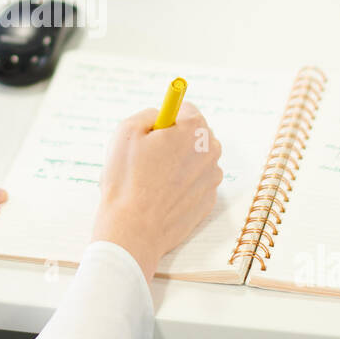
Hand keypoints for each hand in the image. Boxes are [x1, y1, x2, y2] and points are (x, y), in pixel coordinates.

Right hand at [90, 103, 222, 278]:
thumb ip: (149, 114)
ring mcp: (212, 178)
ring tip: (151, 179)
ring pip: (194, 159)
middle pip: (194, 134)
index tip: (153, 130)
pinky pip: (195, 182)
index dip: (166, 118)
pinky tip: (161, 196)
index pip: (186, 109)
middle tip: (148, 156)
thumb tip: (161, 116)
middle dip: (174, 140)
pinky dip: (181, 185)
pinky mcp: (209, 200)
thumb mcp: (127, 131)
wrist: (134, 229)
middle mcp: (211, 151)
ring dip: (177, 163)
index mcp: (194, 129)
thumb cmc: (127, 180)